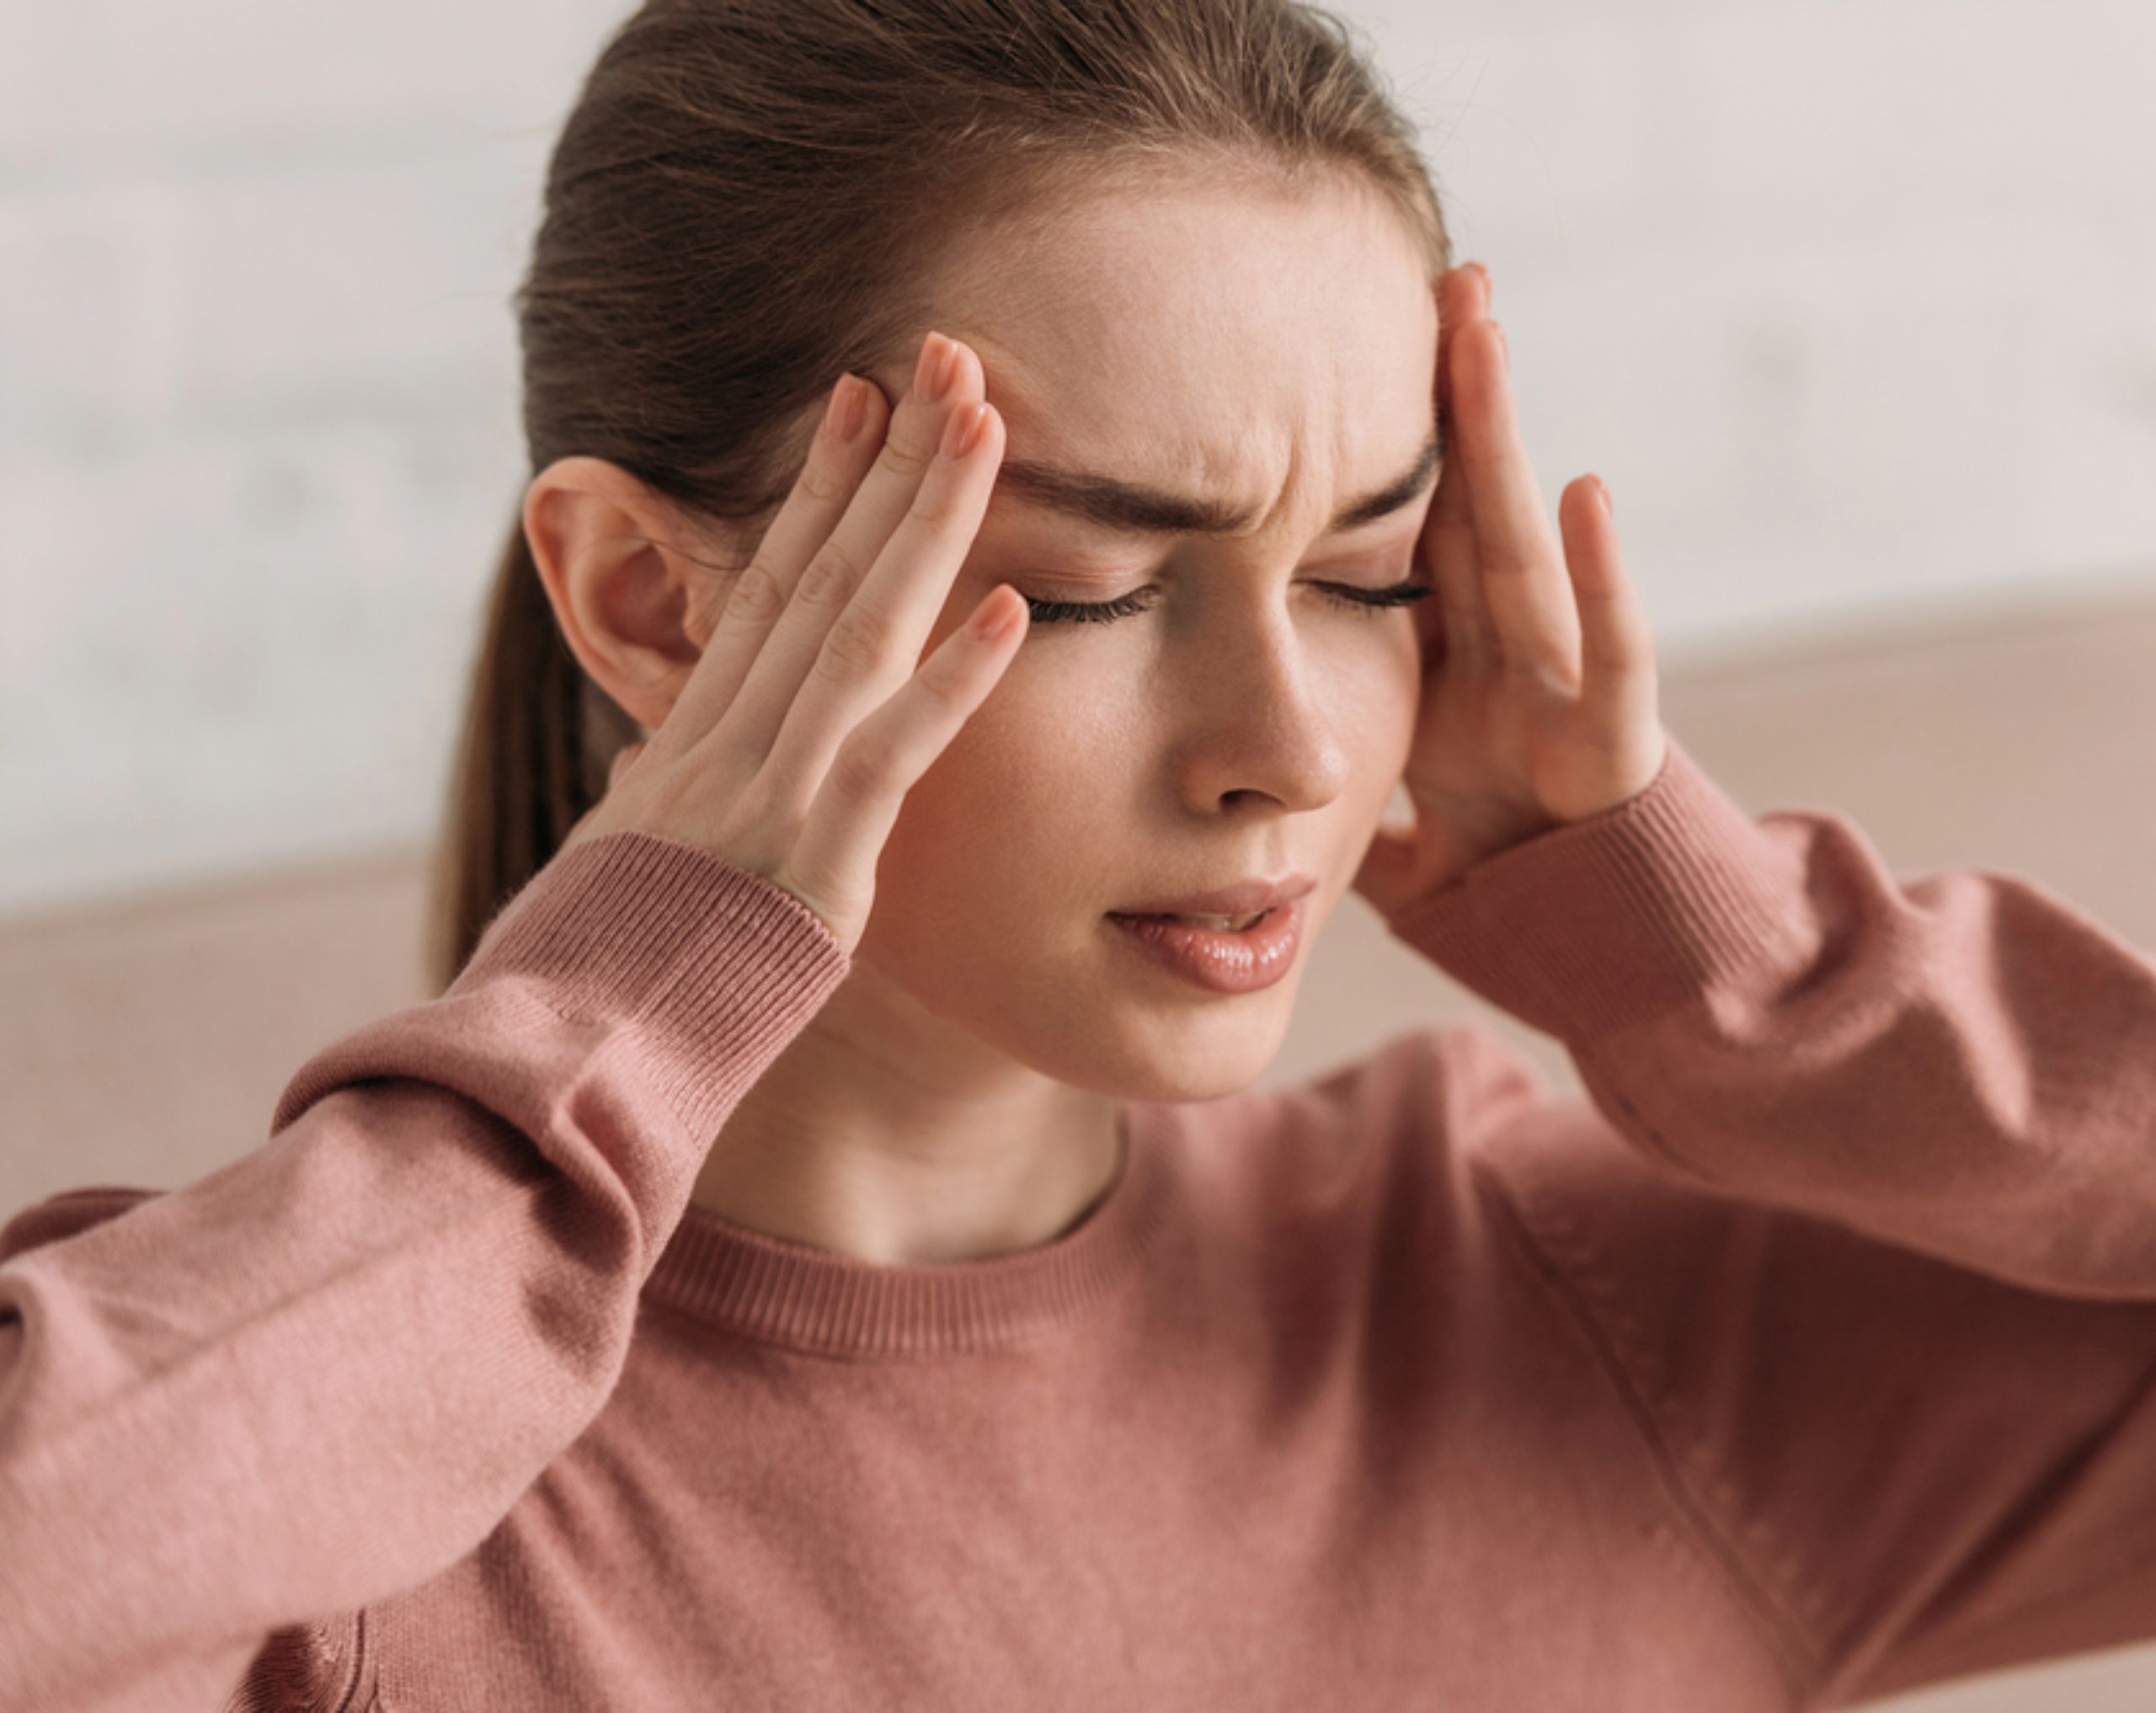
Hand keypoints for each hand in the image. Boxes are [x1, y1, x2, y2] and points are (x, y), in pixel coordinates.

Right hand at [558, 330, 1026, 957]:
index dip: (819, 491)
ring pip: (857, 631)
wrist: (559, 1059)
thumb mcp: (617, 864)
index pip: (765, 587)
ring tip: (985, 429)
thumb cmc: (590, 975)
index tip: (861, 403)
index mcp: (690, 738)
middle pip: (819, 576)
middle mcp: (728, 741)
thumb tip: (647, 760)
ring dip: (927, 524)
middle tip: (945, 361)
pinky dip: (953, 682)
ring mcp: (768, 792)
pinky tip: (1014, 610)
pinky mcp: (811, 860)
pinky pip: (891, 754)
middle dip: (887, 465)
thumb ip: (649, 798)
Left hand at [1353, 261, 1668, 918]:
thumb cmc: (1514, 889)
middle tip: (1434, 278)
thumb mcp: (1397, 833)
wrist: (1613, 963)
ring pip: (1525, 546)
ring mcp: (1559, 691)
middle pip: (1462, 510)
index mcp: (1446, 672)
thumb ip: (1342, 805)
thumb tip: (1254, 813)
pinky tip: (1585, 495)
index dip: (1378, 460)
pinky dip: (1604, 580)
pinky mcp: (1613, 744)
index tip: (1335, 363)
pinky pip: (1610, 655)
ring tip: (1483, 332)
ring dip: (1503, 441)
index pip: (1404, 544)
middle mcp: (1503, 661)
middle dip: (1449, 401)